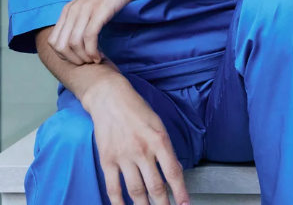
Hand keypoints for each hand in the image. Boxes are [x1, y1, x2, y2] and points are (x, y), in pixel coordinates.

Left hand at [49, 0, 150, 64]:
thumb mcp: (92, 5)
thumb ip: (82, 18)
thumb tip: (79, 36)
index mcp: (68, 9)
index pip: (53, 40)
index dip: (63, 56)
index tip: (80, 59)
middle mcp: (72, 10)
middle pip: (60, 45)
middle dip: (72, 60)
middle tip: (86, 63)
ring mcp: (85, 10)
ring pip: (73, 43)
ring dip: (83, 57)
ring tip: (95, 60)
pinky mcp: (99, 12)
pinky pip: (89, 38)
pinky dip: (92, 51)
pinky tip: (99, 56)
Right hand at [82, 75, 188, 204]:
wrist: (110, 98)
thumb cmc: (137, 109)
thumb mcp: (159, 124)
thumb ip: (165, 148)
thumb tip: (173, 170)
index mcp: (159, 141)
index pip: (173, 172)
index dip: (180, 192)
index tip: (185, 204)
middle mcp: (142, 151)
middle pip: (155, 186)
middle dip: (163, 204)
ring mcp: (124, 157)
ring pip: (136, 190)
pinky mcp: (107, 160)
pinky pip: (113, 187)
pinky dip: (118, 202)